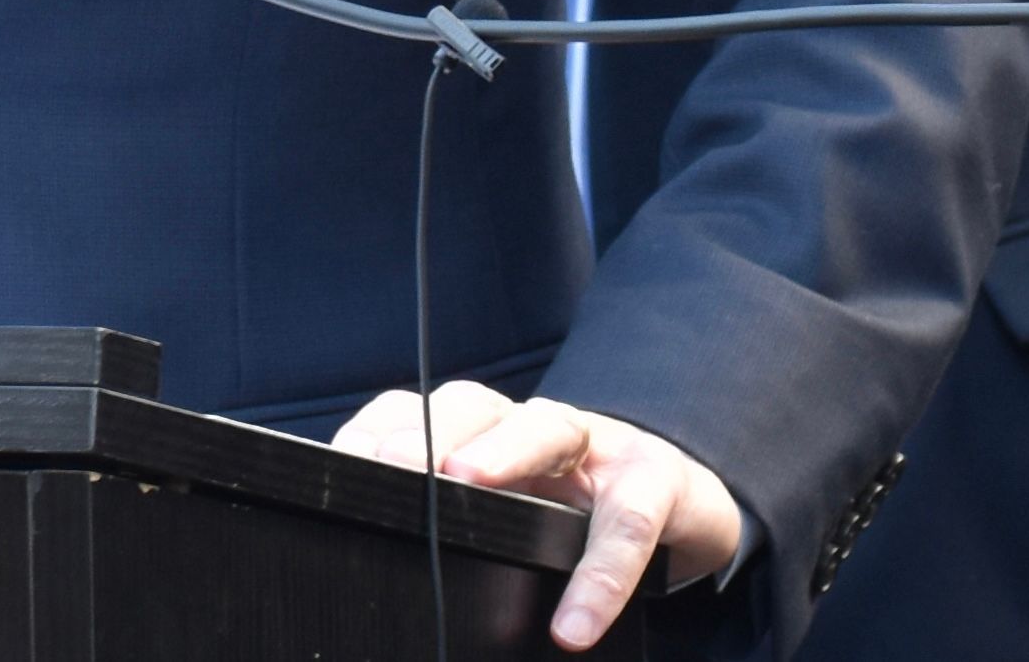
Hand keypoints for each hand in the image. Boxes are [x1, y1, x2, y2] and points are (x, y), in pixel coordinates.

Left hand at [330, 383, 743, 649]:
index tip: (341, 462)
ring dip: (506, 448)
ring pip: (550, 426)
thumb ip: (466, 530)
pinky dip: (601, 573)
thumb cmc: (584, 514)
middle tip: (392, 465)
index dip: (383, 430)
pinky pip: (628, 521)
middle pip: (475, 405)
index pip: (424, 412)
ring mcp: (600, 445)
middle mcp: (537, 427)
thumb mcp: (519, 515)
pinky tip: (575, 624)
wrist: (687, 504)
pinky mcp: (657, 481)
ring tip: (466, 484)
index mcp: (491, 437)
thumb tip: (390, 582)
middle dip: (430, 429)